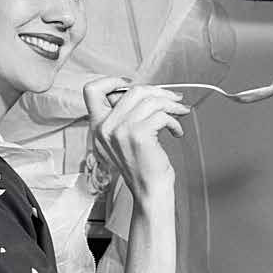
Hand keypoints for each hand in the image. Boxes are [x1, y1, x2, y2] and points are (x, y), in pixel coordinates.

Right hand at [83, 77, 189, 209]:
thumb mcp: (124, 139)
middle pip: (133, 90)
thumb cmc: (143, 166)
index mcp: (98, 126)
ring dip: (171, 105)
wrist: (149, 191)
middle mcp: (105, 127)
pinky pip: (161, 115)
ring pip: (150, 100)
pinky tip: (177, 132)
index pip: (92, 90)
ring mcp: (120, 130)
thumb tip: (147, 93)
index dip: (113, 81)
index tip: (135, 86)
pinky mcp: (138, 134)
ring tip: (179, 114)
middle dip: (159, 92)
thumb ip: (125, 116)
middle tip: (174, 100)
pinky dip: (175, 121)